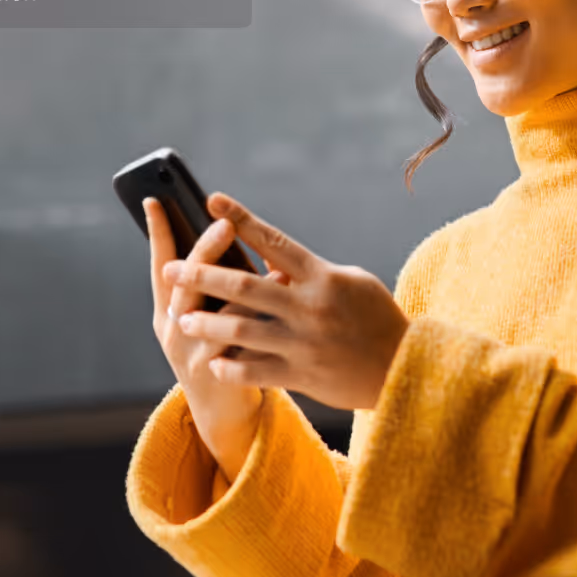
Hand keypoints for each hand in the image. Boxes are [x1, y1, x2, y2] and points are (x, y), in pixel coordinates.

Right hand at [145, 196, 275, 481]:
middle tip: (225, 225)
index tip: (155, 199)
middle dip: (205, 253)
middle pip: (186, 284)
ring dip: (246, 287)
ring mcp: (192, 353)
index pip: (159, 263)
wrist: (224, 411)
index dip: (158, 232)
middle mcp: (172, 329)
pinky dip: (264, 321)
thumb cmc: (219, 349)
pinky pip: (242, 343)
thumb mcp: (204, 316)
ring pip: (216, 314)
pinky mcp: (219, 374)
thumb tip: (230, 231)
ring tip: (274, 266)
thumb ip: (212, 285)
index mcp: (167, 309)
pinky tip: (285, 306)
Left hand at [162, 191, 410, 411]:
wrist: (405, 368)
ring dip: (205, 321)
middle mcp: (309, 307)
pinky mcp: (302, 376)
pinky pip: (254, 371)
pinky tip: (212, 361)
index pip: (273, 240)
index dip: (240, 218)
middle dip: (202, 274)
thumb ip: (308, 272)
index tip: (211, 200)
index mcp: (322, 277)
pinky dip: (229, 365)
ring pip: (240, 329)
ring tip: (181, 316)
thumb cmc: (377, 318)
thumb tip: (269, 257)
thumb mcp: (350, 282)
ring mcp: (303, 343)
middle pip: (244, 284)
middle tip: (172, 268)